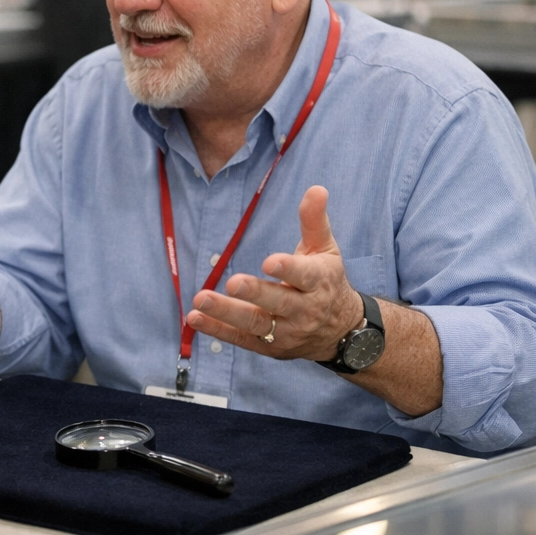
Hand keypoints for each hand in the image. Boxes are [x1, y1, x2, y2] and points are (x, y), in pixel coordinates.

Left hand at [186, 186, 363, 362]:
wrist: (340, 330)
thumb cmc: (326, 281)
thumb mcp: (325, 250)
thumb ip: (314, 221)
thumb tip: (316, 188)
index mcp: (319, 282)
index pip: (305, 276)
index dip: (288, 269)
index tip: (269, 262)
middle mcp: (304, 310)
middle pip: (278, 302)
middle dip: (255, 293)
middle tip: (231, 282)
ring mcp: (286, 331)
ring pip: (255, 323)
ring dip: (226, 313)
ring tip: (200, 300)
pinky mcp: (268, 346)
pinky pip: (241, 339)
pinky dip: (217, 330)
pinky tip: (195, 319)